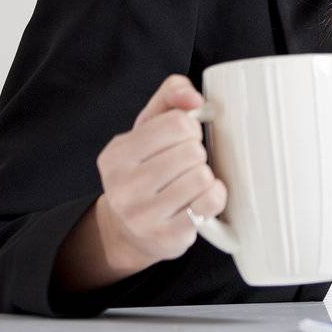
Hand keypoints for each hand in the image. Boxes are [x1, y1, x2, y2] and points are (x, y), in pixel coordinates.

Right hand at [93, 73, 226, 268]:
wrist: (131, 229)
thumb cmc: (146, 168)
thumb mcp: (149, 127)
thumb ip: (171, 95)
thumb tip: (194, 98)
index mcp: (117, 154)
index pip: (177, 123)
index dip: (190, 128)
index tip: (182, 139)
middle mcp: (123, 186)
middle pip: (192, 151)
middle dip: (197, 154)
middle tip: (185, 164)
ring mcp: (143, 215)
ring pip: (201, 177)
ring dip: (204, 176)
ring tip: (189, 182)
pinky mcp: (167, 236)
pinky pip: (210, 203)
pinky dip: (214, 197)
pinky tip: (200, 199)